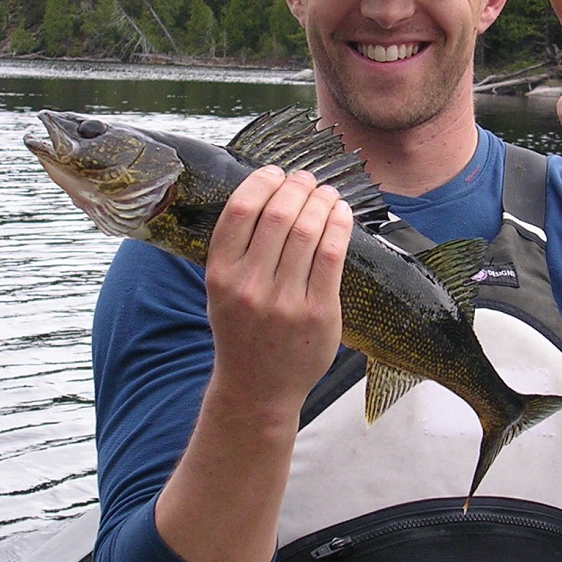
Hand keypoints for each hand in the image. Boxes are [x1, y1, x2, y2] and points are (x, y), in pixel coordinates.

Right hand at [203, 166, 352, 419]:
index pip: (240, 211)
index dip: (261, 181)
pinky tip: (341, 214)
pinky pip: (333, 255)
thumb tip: (270, 192)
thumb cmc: (242, 331)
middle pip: (278, 215)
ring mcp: (285, 301)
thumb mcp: (222, 290)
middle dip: (297, 187)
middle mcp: (250, 286)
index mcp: (220, 275)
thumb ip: (238, 249)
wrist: (258, 388)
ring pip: (308, 231)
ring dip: (322, 202)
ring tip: (327, 193)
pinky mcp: (318, 312)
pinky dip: (340, 226)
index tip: (276, 172)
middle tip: (307, 179)